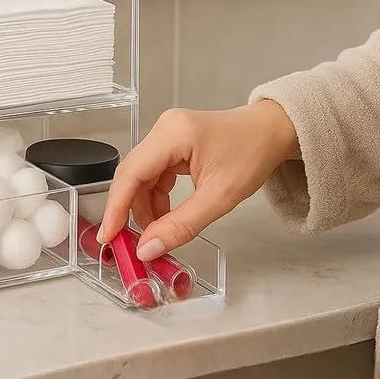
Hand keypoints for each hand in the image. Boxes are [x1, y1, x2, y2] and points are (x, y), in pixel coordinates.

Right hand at [98, 101, 300, 261]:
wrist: (271, 132)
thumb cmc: (252, 156)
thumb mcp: (219, 198)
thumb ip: (182, 226)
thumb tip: (148, 249)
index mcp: (173, 134)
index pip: (132, 173)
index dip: (116, 206)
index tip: (108, 236)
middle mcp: (162, 129)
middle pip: (132, 174)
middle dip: (129, 210)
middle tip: (127, 242)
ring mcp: (165, 133)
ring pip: (141, 176)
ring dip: (144, 206)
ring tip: (156, 233)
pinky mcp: (171, 142)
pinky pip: (153, 172)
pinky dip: (155, 196)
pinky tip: (164, 215)